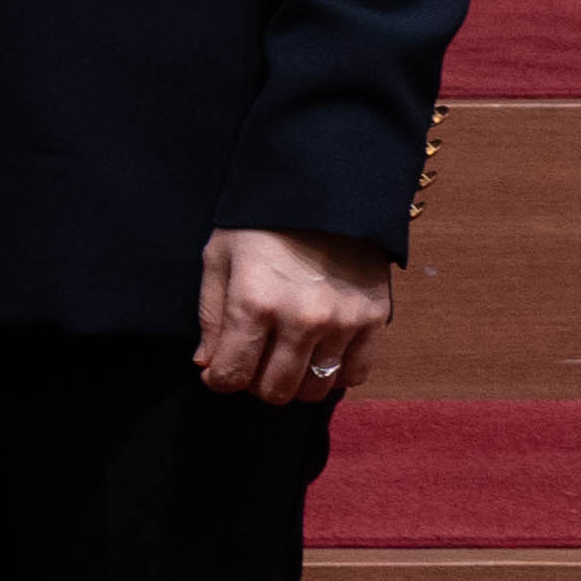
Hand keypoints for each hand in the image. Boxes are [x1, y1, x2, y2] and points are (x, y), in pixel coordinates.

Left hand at [194, 226, 395, 408]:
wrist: (325, 190)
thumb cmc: (261, 223)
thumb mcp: (219, 257)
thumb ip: (211, 316)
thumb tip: (207, 365)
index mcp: (254, 303)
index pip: (231, 375)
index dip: (219, 378)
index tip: (218, 370)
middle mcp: (300, 320)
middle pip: (274, 390)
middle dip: (255, 382)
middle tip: (254, 360)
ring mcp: (342, 322)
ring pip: (315, 389)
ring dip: (295, 381)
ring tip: (286, 356)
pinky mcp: (374, 319)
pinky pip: (355, 374)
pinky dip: (335, 373)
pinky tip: (320, 353)